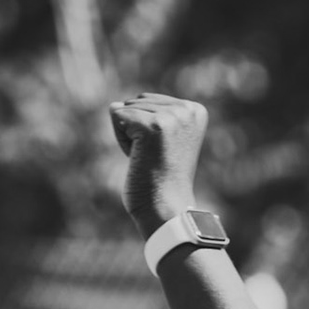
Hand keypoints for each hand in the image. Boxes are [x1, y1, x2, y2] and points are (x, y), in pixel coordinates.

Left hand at [109, 93, 206, 233]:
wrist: (166, 207)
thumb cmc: (160, 179)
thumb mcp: (161, 139)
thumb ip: (144, 114)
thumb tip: (113, 105)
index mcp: (195, 110)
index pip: (150, 101)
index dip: (147, 128)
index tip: (162, 151)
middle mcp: (187, 109)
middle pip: (137, 101)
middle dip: (136, 130)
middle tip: (153, 157)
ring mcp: (172, 116)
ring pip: (126, 108)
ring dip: (129, 136)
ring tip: (148, 158)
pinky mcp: (153, 125)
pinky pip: (118, 116)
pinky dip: (122, 140)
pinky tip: (139, 157)